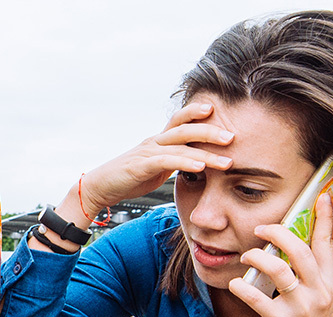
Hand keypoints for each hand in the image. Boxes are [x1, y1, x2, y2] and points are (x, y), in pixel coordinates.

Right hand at [78, 102, 234, 214]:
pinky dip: (186, 163)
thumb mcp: (155, 168)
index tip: (222, 114)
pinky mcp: (141, 166)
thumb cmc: (127, 179)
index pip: (182, 121)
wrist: (99, 188)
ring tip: (226, 160)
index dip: (199, 114)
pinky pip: (167, 161)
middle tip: (233, 137)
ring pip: (181, 145)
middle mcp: (154, 141)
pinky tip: (201, 167)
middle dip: (211, 131)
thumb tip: (195, 163)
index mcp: (159, 140)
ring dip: (206, 152)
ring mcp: (147, 152)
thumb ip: (174, 162)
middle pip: (186, 127)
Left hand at [228, 193, 332, 316]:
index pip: (327, 244)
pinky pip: (258, 298)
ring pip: (279, 271)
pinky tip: (235, 283)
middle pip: (301, 252)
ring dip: (258, 258)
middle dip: (279, 234)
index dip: (323, 219)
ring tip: (246, 256)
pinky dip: (243, 288)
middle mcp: (320, 292)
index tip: (320, 197)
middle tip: (260, 229)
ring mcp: (302, 308)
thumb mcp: (318, 298)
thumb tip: (293, 245)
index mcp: (331, 283)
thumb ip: (311, 274)